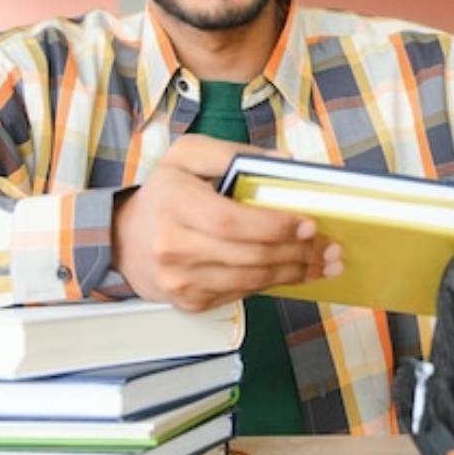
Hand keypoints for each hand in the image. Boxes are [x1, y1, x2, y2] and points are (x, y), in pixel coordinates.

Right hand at [111, 136, 340, 311]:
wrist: (123, 239)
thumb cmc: (163, 193)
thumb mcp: (187, 156)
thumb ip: (232, 153)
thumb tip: (282, 163)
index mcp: (174, 203)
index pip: (230, 221)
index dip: (273, 226)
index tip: (308, 224)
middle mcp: (172, 246)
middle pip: (248, 255)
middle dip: (297, 253)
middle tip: (331, 246)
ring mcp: (179, 279)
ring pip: (250, 280)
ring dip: (294, 273)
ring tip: (324, 263)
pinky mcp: (188, 301)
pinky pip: (240, 294)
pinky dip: (272, 284)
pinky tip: (296, 274)